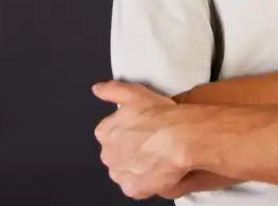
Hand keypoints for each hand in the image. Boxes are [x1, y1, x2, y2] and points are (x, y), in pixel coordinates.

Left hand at [92, 80, 191, 199]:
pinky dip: (144, 181)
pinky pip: (136, 186)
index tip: (139, 128)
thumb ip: (112, 90)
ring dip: (135, 166)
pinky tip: (157, 170)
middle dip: (128, 150)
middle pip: (115, 154)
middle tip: (148, 143)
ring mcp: (120, 174)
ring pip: (124, 171)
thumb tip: (97, 89)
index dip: (126, 130)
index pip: (108, 133)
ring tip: (155, 157)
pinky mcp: (134, 189)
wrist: (179, 138)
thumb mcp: (134, 92)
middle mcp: (108, 155)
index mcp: (104, 132)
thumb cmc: (159, 115)